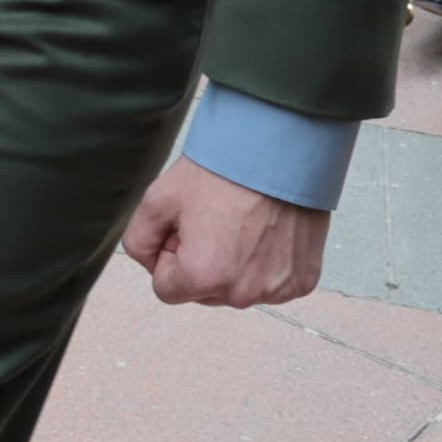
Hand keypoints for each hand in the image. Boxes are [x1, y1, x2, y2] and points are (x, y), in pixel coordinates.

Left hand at [123, 159, 329, 307]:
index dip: (169, 255)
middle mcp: (242, 292)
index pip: (166, 289)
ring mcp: (277, 289)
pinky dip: (266, 264)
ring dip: (235, 265)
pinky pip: (272, 284)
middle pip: (204, 292)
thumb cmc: (220, 171)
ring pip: (238, 289)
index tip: (185, 227)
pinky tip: (267, 232)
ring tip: (243, 223)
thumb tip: (151, 263)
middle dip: (202, 263)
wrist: (278, 149)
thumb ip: (138, 242)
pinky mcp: (302, 280)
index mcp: (203, 277)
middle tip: (215, 220)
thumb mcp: (157, 199)